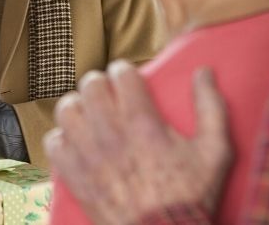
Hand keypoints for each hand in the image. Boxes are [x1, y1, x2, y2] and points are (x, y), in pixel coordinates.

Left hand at [45, 60, 231, 223]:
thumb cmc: (191, 197)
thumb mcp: (215, 153)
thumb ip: (211, 108)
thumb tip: (204, 72)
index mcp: (144, 125)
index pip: (121, 75)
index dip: (124, 71)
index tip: (127, 77)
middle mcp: (111, 135)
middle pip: (90, 86)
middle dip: (99, 83)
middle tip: (107, 93)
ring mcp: (88, 156)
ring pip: (67, 110)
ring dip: (78, 106)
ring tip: (89, 113)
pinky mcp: (74, 177)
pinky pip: (53, 142)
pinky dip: (62, 137)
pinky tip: (76, 141)